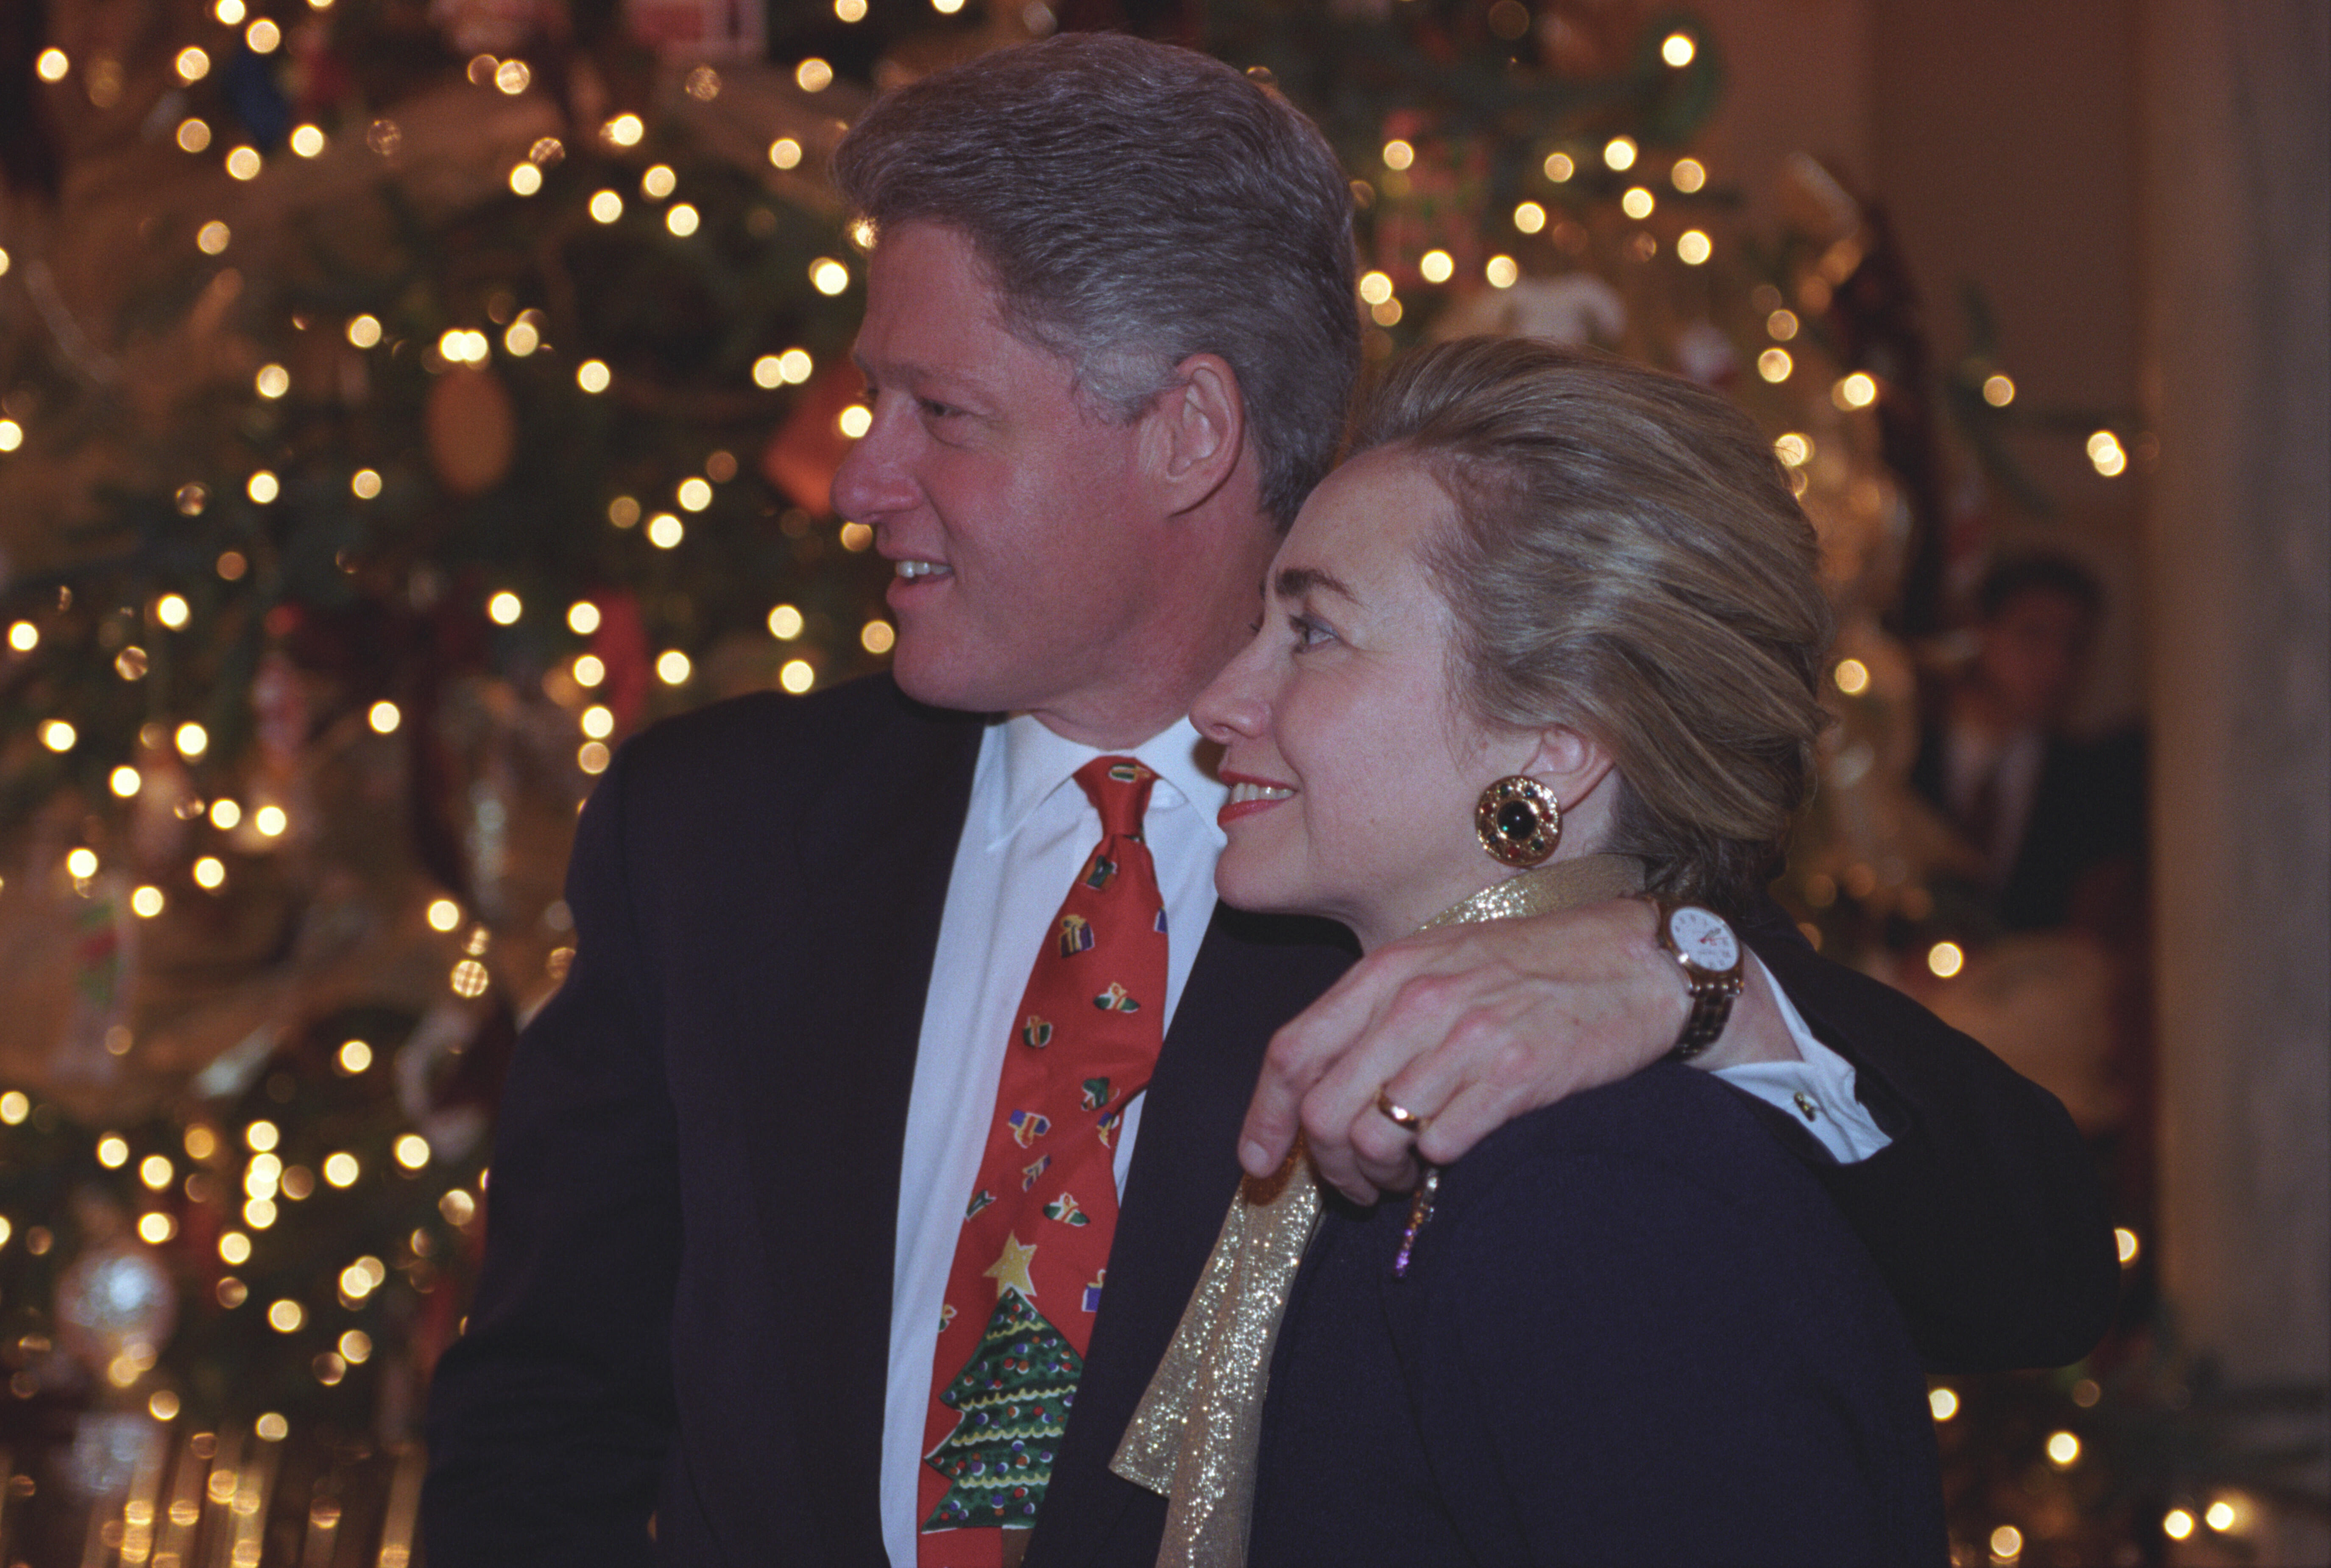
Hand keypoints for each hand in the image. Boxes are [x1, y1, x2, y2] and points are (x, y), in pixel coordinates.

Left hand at [1238, 897, 1796, 1202]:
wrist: (1636, 961)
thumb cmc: (1534, 969)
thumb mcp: (1439, 967)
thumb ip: (1377, 1017)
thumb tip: (1319, 1090)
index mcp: (1387, 972)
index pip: (1291, 1050)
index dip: (1265, 1117)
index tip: (1259, 1163)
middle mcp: (1416, 1000)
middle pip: (1323, 1108)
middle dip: (1327, 1166)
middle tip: (1358, 1185)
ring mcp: (1464, 1036)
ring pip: (1372, 1136)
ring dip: (1378, 1176)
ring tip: (1405, 1178)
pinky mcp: (1513, 1073)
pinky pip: (1439, 1144)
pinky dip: (1435, 1167)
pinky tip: (1452, 1159)